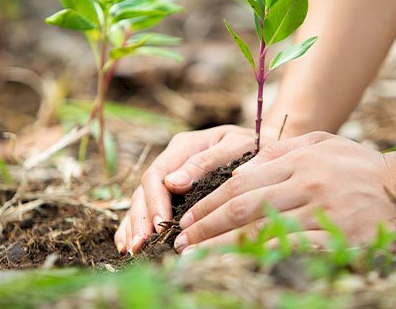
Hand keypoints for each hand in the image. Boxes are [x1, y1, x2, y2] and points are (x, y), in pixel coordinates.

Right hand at [114, 124, 278, 254]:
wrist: (267, 148)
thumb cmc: (255, 147)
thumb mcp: (236, 147)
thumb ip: (205, 162)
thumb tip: (172, 183)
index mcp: (184, 146)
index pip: (157, 174)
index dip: (155, 202)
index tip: (160, 225)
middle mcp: (172, 160)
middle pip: (144, 190)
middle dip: (140, 219)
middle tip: (141, 245)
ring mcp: (170, 176)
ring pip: (141, 200)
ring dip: (134, 226)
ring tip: (132, 250)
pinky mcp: (173, 191)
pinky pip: (147, 208)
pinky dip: (135, 225)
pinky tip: (127, 245)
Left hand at [172, 132, 395, 253]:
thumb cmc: (361, 166)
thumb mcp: (322, 143)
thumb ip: (282, 152)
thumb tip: (241, 167)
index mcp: (299, 158)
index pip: (241, 182)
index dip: (209, 203)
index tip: (187, 219)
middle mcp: (307, 181)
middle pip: (243, 207)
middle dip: (205, 227)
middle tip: (181, 243)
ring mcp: (323, 209)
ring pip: (261, 231)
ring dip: (222, 248)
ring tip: (196, 259)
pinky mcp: (339, 236)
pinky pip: (291, 250)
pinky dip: (260, 259)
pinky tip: (240, 268)